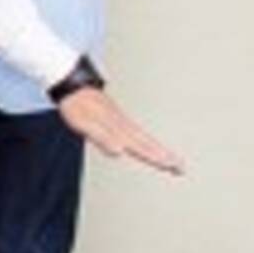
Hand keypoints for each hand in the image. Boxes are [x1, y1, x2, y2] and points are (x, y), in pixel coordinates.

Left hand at [57, 88, 183, 173]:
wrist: (72, 85)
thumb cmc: (76, 106)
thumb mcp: (84, 123)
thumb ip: (102, 137)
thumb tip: (120, 151)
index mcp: (116, 127)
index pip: (141, 146)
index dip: (156, 156)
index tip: (172, 166)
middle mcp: (122, 123)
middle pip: (147, 142)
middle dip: (164, 155)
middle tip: (181, 167)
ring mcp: (121, 119)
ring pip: (144, 136)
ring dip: (158, 148)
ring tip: (172, 159)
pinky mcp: (117, 116)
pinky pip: (136, 131)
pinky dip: (146, 140)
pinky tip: (148, 145)